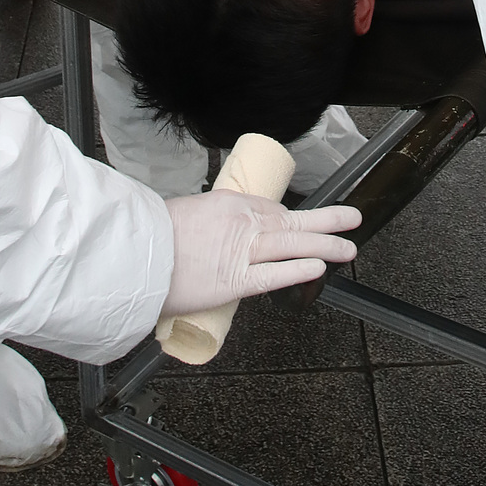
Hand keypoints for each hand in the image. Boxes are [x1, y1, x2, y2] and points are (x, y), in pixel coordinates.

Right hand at [163, 191, 360, 314]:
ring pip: (293, 244)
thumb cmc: (151, 235)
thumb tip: (214, 240)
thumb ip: (209, 225)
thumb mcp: (186, 214)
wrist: (133, 252)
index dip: (295, 220)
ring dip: (326, 245)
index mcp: (229, 204)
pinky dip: (298, 269)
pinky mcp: (234, 280)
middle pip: (293, 221)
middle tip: (352, 219)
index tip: (309, 224)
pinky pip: (273, 274)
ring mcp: (241, 251)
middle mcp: (241, 223)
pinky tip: (319, 268)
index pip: (272, 211)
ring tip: (349, 248)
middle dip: (327, 221)